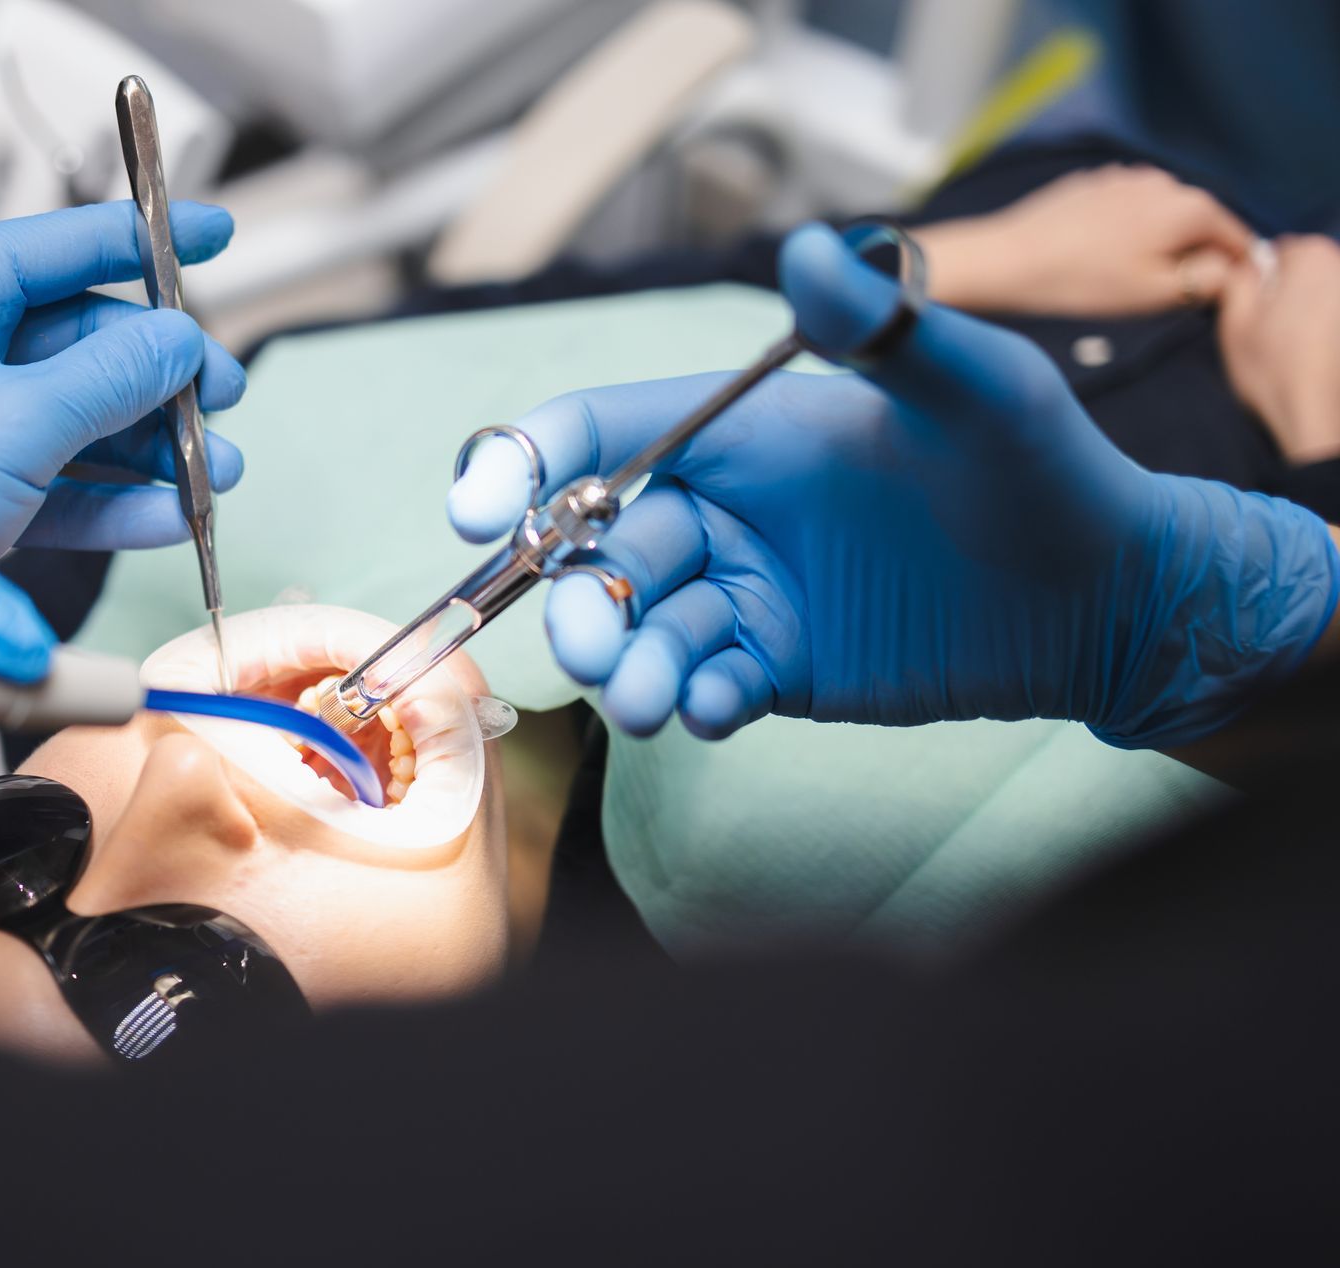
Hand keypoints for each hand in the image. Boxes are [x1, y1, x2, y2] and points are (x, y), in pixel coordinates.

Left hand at [0, 201, 248, 563]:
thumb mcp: (16, 420)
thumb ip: (111, 377)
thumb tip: (182, 341)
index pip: (68, 243)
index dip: (151, 239)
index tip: (220, 233)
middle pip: (86, 338)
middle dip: (164, 377)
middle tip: (227, 398)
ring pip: (80, 415)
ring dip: (154, 447)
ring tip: (218, 475)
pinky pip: (58, 479)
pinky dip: (114, 499)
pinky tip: (171, 518)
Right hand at [448, 224, 1339, 744]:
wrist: (1104, 599)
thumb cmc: (1044, 472)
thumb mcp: (977, 391)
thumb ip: (887, 332)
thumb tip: (813, 251)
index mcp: (746, 431)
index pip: (605, 433)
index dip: (523, 460)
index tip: (472, 506)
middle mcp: (728, 509)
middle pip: (599, 547)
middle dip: (581, 596)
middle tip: (597, 642)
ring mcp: (746, 593)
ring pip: (642, 628)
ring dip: (626, 664)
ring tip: (649, 697)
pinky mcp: (774, 667)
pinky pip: (702, 683)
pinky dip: (692, 699)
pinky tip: (715, 709)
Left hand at [914, 164, 1254, 315]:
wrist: (1008, 260)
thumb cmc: (1083, 282)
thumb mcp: (1156, 293)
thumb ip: (1207, 280)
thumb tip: (1230, 269)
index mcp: (1191, 207)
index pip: (1237, 239)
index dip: (1232, 271)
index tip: (1212, 298)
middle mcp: (1165, 182)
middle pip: (1199, 225)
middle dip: (1190, 256)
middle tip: (1160, 295)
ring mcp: (1127, 178)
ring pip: (1161, 216)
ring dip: (1156, 244)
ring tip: (1122, 277)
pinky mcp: (1094, 184)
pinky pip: (1126, 212)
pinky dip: (1125, 232)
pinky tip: (1097, 257)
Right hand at [1217, 234, 1339, 463]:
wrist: (1313, 412)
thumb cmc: (1270, 367)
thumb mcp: (1234, 322)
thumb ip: (1237, 280)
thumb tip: (1243, 265)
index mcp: (1311, 256)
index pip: (1279, 250)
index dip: (1262, 278)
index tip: (1255, 308)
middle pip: (1307, 267)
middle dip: (1290, 290)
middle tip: (1272, 329)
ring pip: (1323, 291)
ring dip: (1309, 309)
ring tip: (1294, 343)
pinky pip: (1332, 313)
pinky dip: (1324, 326)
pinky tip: (1313, 351)